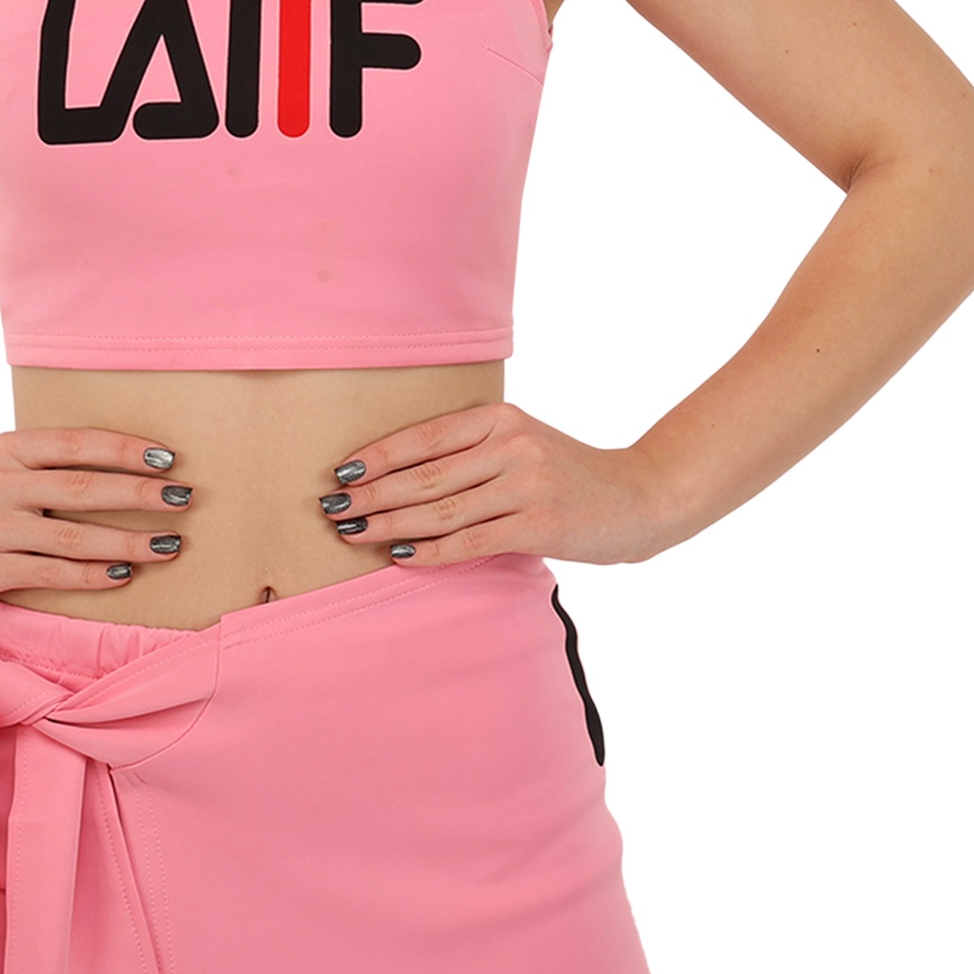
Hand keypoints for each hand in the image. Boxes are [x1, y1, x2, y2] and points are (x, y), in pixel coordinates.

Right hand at [0, 428, 195, 605]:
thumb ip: (43, 464)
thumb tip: (123, 469)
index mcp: (7, 449)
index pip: (78, 444)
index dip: (127, 450)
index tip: (170, 458)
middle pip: (84, 487)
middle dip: (141, 494)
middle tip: (185, 498)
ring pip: (74, 536)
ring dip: (129, 541)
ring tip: (170, 543)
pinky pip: (52, 573)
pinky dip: (92, 575)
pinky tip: (124, 574)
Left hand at [316, 401, 675, 567]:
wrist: (641, 497)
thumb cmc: (569, 475)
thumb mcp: (523, 443)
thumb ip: (474, 451)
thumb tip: (398, 477)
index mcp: (502, 418)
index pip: (425, 436)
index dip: (378, 456)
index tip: (341, 473)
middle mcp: (512, 445)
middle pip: (424, 474)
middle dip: (371, 494)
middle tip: (331, 509)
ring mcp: (527, 484)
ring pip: (440, 509)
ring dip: (389, 524)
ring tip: (353, 533)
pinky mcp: (539, 525)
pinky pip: (470, 541)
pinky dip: (431, 551)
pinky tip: (400, 556)